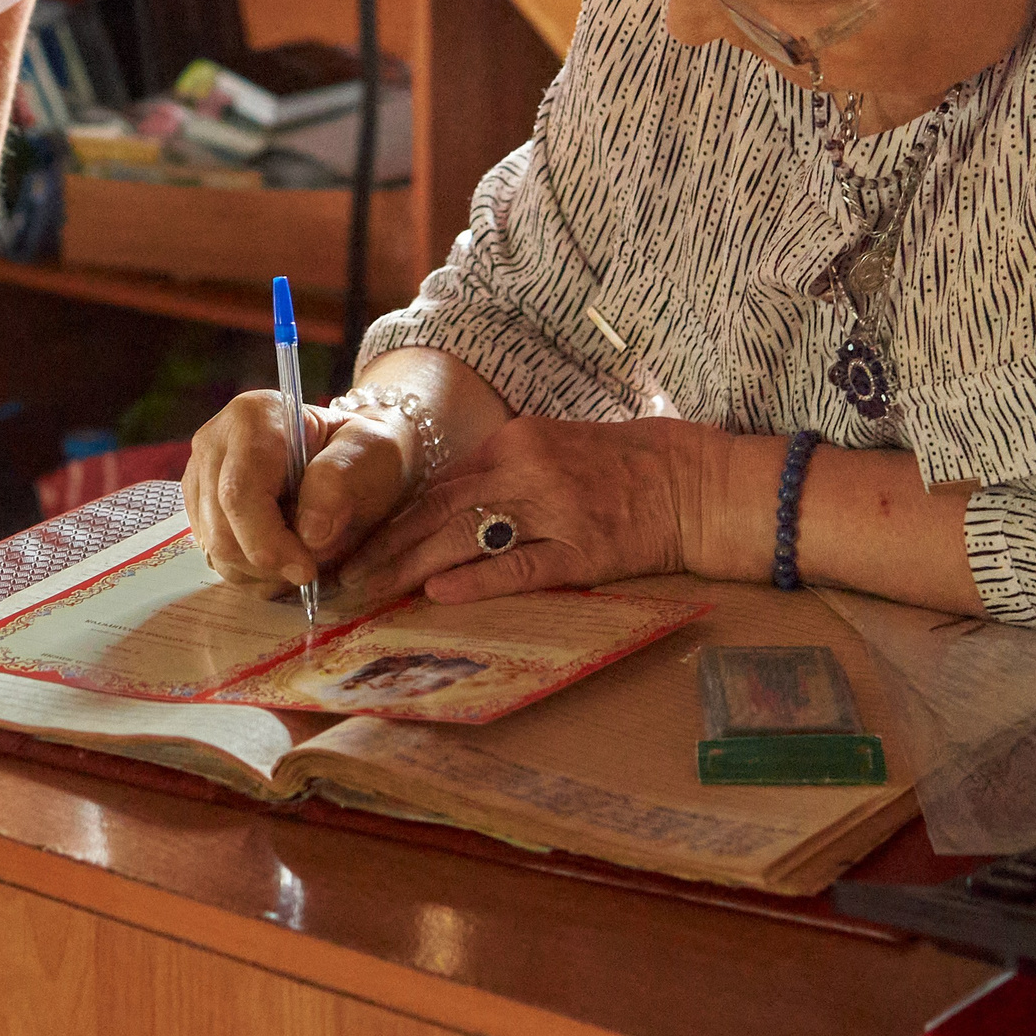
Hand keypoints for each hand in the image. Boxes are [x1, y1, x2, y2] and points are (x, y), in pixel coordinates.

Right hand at [183, 389, 415, 593]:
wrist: (356, 458)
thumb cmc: (366, 452)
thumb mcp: (372, 453)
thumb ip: (339, 482)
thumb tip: (310, 532)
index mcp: (254, 416)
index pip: (240, 492)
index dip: (269, 542)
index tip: (307, 569)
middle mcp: (216, 441)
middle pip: (221, 529)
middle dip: (267, 564)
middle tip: (309, 569)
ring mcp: (201, 475)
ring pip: (214, 550)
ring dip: (261, 572)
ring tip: (300, 558)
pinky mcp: (199, 507)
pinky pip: (214, 557)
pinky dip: (250, 572)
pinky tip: (282, 556)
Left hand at [340, 414, 731, 606]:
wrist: (691, 480)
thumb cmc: (619, 464)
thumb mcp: (550, 448)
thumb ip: (497, 473)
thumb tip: (437, 508)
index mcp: (515, 440)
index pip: (436, 484)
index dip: (389, 517)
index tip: (352, 542)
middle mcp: (526, 469)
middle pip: (437, 511)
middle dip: (385, 547)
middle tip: (344, 578)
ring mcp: (554, 510)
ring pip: (466, 538)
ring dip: (411, 568)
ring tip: (371, 593)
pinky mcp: (582, 550)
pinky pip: (520, 567)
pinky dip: (478, 581)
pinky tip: (441, 595)